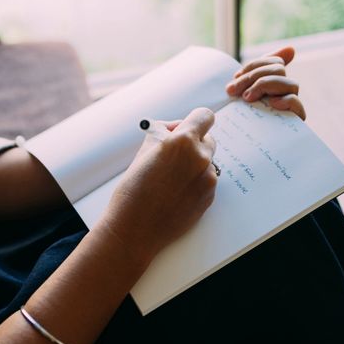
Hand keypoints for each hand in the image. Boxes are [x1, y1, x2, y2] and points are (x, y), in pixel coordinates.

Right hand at [96, 108, 217, 267]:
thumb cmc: (134, 188)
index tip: (189, 126)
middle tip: (174, 155)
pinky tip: (175, 193)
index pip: (205, 116)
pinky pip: (206, 181)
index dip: (196, 120)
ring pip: (207, 162)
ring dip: (193, 165)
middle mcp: (200, 158)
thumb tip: (176, 127)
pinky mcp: (209, 197)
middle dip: (193, 143)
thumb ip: (165, 133)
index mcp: (183, 141)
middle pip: (208, 139)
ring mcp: (208, 179)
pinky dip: (195, 183)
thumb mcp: (145, 149)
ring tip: (170, 180)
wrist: (135, 227)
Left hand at [225, 46, 306, 119]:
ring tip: (247, 98)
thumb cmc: (241, 119)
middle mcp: (285, 91)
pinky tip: (271, 104)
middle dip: (253, 76)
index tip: (236, 77)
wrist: (240, 148)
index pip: (274, 61)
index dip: (254, 65)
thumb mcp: (243, 94)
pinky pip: (296, 103)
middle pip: (279, 69)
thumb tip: (292, 48)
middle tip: (234, 90)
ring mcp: (290, 105)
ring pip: (289, 83)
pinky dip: (285, 100)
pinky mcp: (294, 121)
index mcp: (275, 82)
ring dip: (265, 86)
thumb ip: (255, 72)